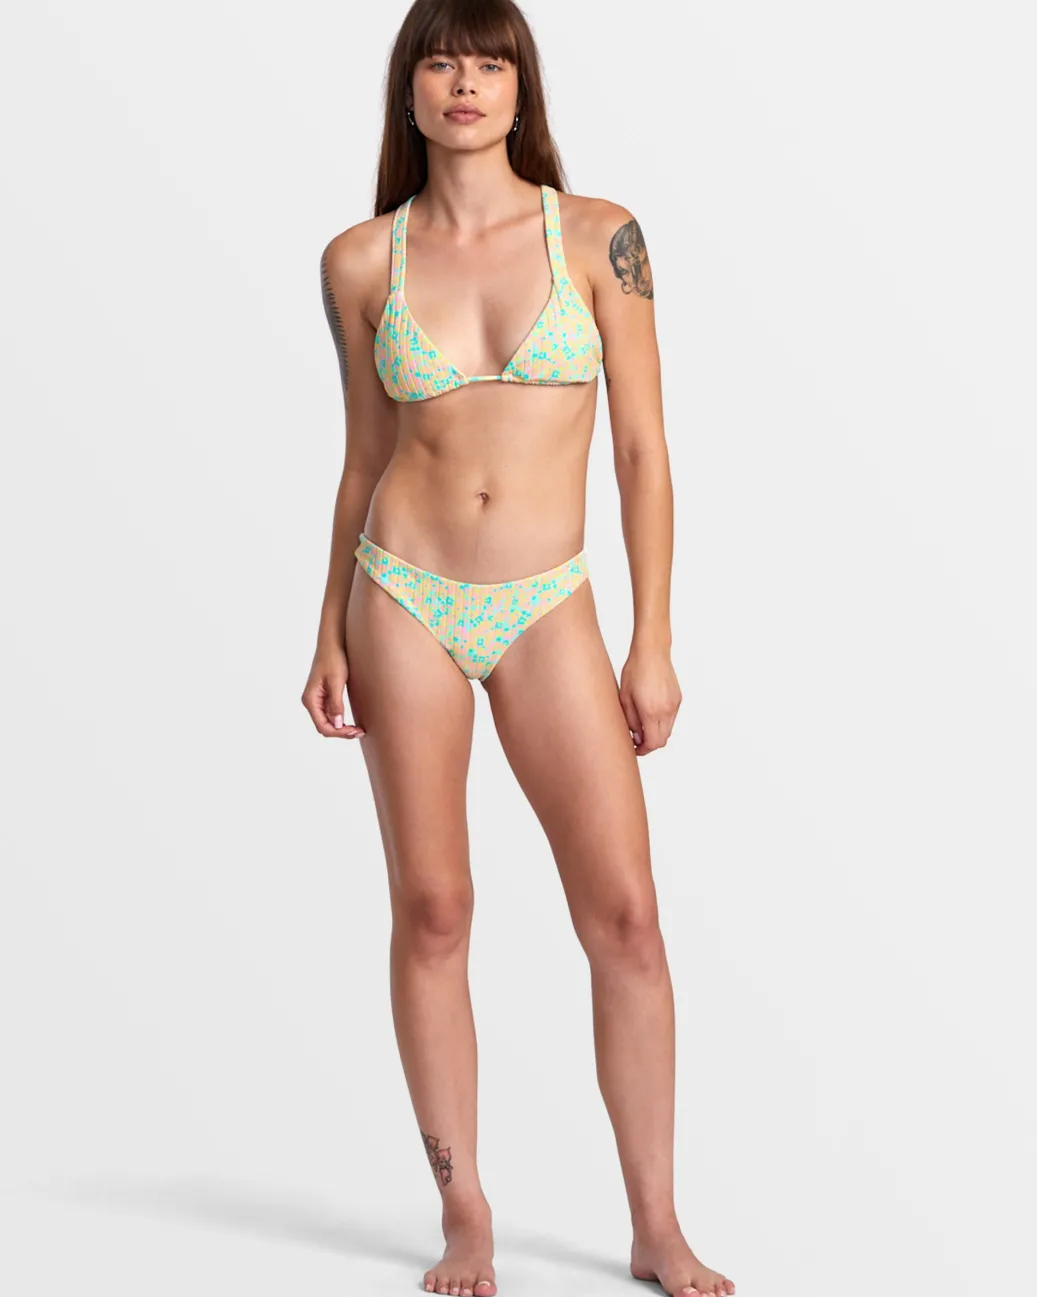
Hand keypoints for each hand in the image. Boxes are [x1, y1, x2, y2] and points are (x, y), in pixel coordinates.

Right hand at [301, 640, 365, 738]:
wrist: (333, 641)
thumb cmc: (333, 658)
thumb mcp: (336, 681)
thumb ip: (336, 704)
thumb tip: (337, 724)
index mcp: (310, 699)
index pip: (323, 726)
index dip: (339, 733)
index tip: (355, 731)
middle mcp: (311, 701)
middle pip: (325, 726)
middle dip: (341, 732)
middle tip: (361, 731)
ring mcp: (317, 699)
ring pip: (328, 721)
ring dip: (342, 727)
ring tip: (359, 728)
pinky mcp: (324, 695)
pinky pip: (331, 713)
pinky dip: (341, 719)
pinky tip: (352, 720)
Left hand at [618, 641, 680, 755]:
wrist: (652, 651)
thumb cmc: (635, 670)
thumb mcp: (625, 698)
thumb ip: (631, 721)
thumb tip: (636, 737)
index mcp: (652, 712)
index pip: (653, 743)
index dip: (643, 750)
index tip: (634, 748)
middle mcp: (667, 710)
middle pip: (662, 740)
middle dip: (650, 744)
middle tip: (636, 740)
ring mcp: (675, 704)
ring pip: (668, 730)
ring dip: (656, 732)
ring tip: (641, 725)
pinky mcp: (678, 698)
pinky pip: (671, 718)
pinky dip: (662, 722)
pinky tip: (650, 713)